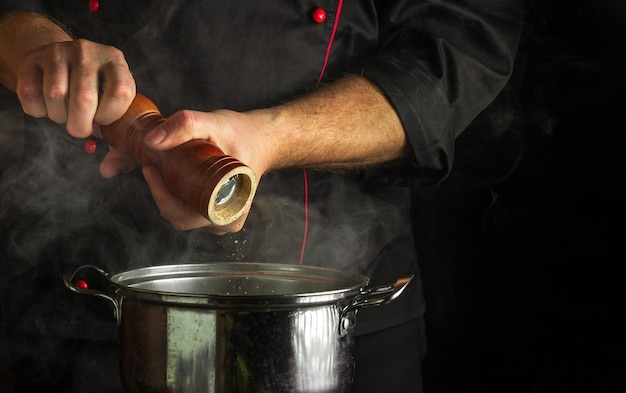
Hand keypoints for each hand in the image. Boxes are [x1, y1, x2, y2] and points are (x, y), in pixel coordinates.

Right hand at [15, 39, 135, 136]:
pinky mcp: (33, 58)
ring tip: (64, 113)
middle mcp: (87, 52)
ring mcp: (58, 51)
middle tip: (80, 129)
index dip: (110, 115)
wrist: (58, 61)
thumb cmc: (92, 90)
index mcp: (114, 60)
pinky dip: (38, 110)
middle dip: (80, 125)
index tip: (102, 121)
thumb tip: (110, 160)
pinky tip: (47, 106)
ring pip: (55, 95)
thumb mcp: (110, 98)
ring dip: (59, 116)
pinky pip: (30, 93)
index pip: (121, 92)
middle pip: (84, 97)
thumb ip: (115, 124)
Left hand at [101, 108, 275, 232]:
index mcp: (230, 208)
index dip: (161, 196)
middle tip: (152, 167)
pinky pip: (190, 212)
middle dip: (161, 193)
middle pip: (179, 217)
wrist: (262, 138)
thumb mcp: (214, 124)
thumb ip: (184, 125)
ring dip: (168, 195)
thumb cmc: (242, 134)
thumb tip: (151, 141)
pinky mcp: (217, 213)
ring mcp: (222, 218)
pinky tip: (174, 178)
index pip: (183, 216)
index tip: (150, 169)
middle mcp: (227, 219)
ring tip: (162, 170)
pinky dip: (178, 197)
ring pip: (183, 216)